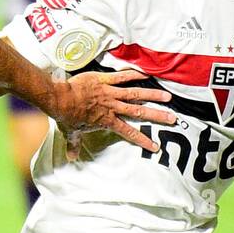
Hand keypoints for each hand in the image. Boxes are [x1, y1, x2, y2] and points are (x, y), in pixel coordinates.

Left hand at [49, 70, 174, 152]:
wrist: (61, 99)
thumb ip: (74, 144)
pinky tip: (147, 74)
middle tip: (172, 118)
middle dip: (157, 116)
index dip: (143, 140)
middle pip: (139, 112)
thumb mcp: (71, 132)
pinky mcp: (104, 80)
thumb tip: (71, 158)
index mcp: (107, 121)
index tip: (155, 147)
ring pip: (135, 94)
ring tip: (167, 97)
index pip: (129, 132)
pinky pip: (122, 76)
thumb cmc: (66, 116)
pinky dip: (134, 74)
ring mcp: (110, 92)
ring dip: (152, 95)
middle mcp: (113, 107)